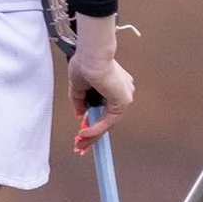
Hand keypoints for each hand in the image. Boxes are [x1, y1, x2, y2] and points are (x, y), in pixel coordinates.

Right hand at [68, 16, 133, 152]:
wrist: (91, 55)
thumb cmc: (85, 62)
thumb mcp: (78, 86)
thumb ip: (80, 101)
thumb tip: (80, 115)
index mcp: (115, 84)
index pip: (104, 109)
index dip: (92, 123)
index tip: (82, 133)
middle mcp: (122, 92)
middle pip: (106, 120)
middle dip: (91, 135)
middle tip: (80, 146)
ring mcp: (124, 97)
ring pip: (107, 124)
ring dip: (92, 136)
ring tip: (79, 144)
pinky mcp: (122, 103)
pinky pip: (108, 122)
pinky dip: (95, 130)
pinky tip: (84, 134)